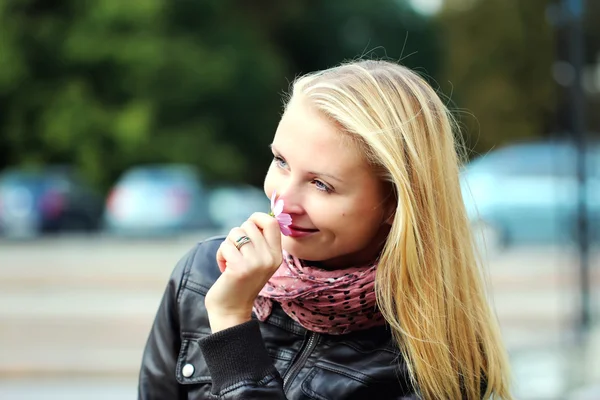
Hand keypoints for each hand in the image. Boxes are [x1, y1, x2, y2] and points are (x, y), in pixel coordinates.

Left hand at [205, 212, 282, 332]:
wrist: (231, 310)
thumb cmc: (241, 281)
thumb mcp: (258, 261)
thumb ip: (260, 241)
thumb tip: (255, 218)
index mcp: (276, 255)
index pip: (272, 223)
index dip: (256, 219)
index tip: (247, 229)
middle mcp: (270, 258)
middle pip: (249, 225)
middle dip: (237, 235)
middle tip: (236, 252)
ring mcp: (256, 263)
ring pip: (236, 233)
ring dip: (227, 245)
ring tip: (230, 261)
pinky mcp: (240, 268)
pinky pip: (225, 245)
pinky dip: (221, 255)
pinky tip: (224, 268)